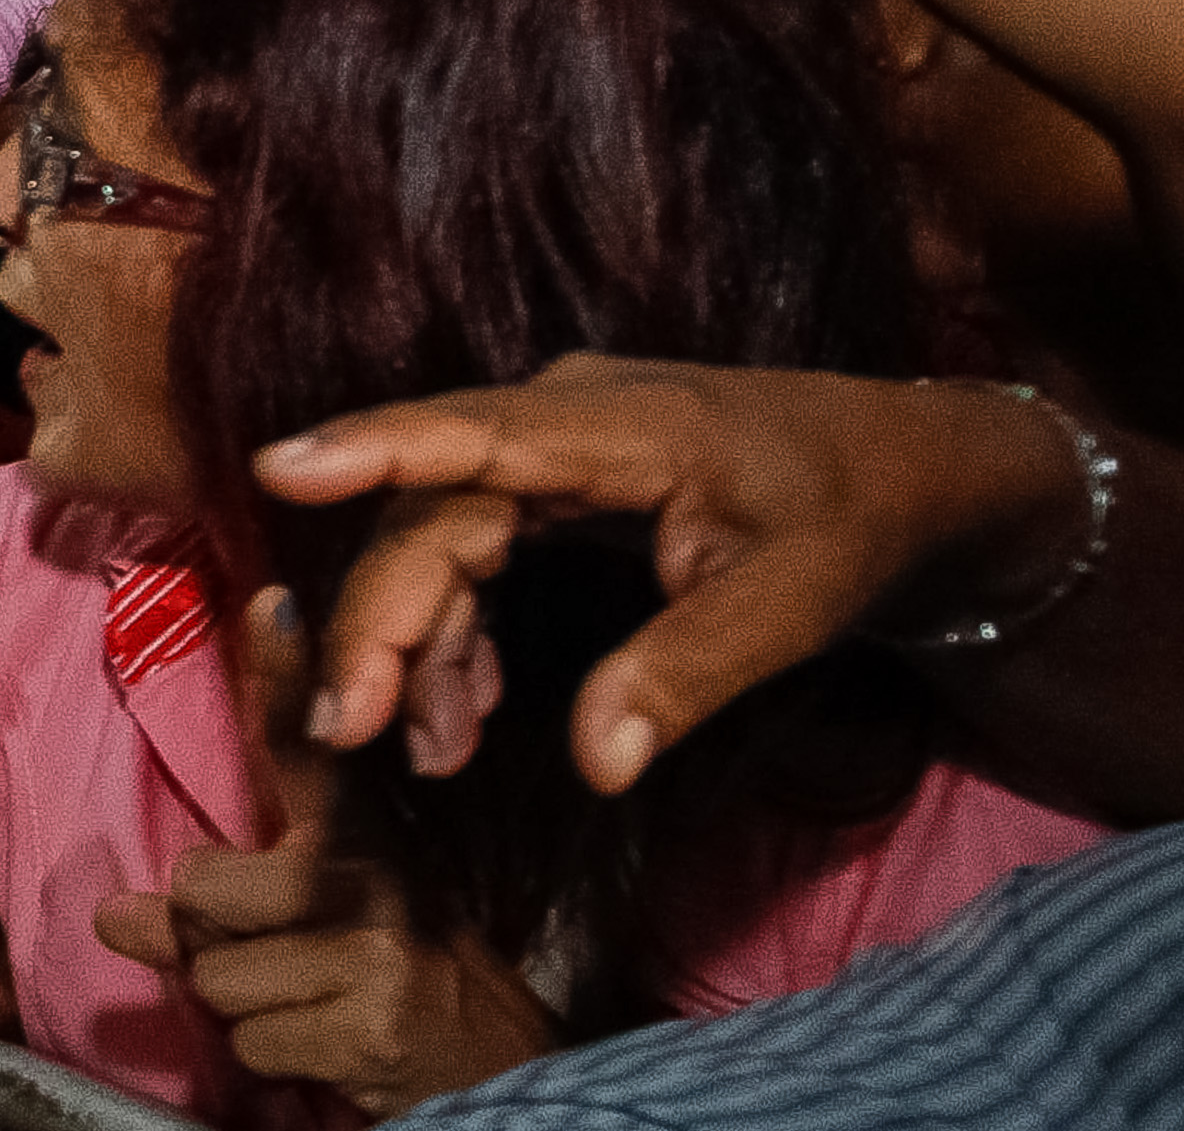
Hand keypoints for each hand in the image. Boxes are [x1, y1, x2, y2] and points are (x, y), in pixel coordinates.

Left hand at [97, 590, 552, 1117]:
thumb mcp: (310, 916)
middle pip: (204, 889)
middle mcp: (370, 876)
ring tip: (304, 1001)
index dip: (285, 675)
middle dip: (207, 938)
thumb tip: (108, 914)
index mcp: (355, 831)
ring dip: (244, 1009)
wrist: (493, 1062)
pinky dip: (273, 1056)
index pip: (307, 746)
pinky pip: (253, 1042)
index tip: (272, 603)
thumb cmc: (377, 972)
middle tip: (270, 952)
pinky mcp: (371, 1025)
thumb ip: (208, 907)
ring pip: (218, 976)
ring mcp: (375, 949)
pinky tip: (325, 1044)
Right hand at [253, 354, 1090, 793]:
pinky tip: (465, 710)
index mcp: (617, 426)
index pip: (469, 435)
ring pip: (440, 541)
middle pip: (433, 514)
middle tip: (349, 730)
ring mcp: (549, 448)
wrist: (907, 474)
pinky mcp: (550, 484)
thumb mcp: (791, 606)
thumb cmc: (849, 523)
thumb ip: (686, 674)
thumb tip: (594, 763)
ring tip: (424, 750)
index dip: (369, 451)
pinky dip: (457, 634)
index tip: (277, 470)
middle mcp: (560, 420)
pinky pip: (471, 552)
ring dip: (419, 646)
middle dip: (383, 624)